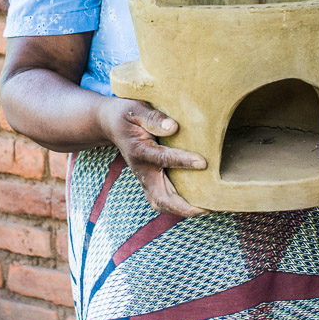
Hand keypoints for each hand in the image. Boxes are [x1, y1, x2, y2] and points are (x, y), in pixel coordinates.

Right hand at [98, 97, 206, 217]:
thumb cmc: (126, 115)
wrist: (111, 124)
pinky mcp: (150, 181)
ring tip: (207, 208)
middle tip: (207, 207)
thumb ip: (153, 118)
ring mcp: (145, 179)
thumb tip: (173, 127)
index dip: (182, 161)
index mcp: (138, 151)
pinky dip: (179, 204)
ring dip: (182, 209)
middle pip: (159, 198)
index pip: (162, 159)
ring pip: (161, 203)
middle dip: (182, 206)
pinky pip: (164, 198)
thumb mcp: (136, 110)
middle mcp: (141, 170)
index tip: (203, 162)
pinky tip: (199, 202)